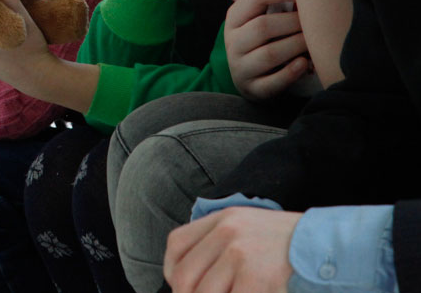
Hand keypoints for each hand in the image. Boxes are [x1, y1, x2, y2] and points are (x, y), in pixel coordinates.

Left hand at [165, 207, 299, 292]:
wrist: (331, 245)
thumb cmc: (291, 244)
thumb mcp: (251, 229)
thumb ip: (221, 244)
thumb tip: (190, 280)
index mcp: (223, 218)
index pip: (177, 245)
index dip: (173, 273)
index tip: (182, 287)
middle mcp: (226, 232)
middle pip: (185, 276)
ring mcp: (240, 254)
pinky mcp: (255, 277)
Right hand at [224, 0, 309, 100]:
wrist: (248, 77)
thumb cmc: (262, 41)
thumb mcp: (257, 19)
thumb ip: (274, 3)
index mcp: (234, 18)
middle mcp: (232, 41)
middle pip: (264, 26)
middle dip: (295, 22)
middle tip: (315, 22)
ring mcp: (240, 66)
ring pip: (270, 54)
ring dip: (297, 46)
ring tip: (314, 42)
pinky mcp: (252, 88)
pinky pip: (272, 82)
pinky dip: (291, 72)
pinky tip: (304, 64)